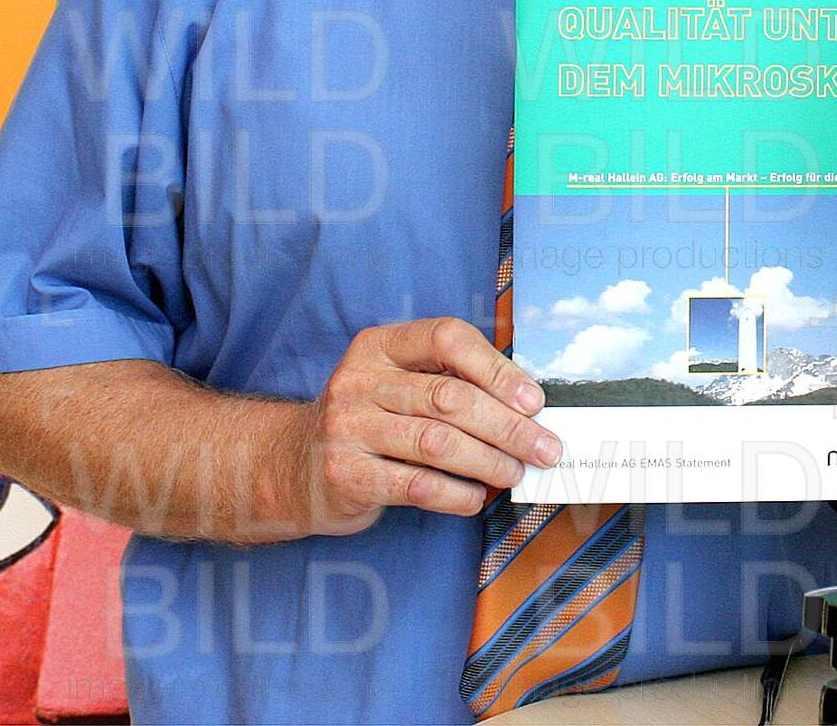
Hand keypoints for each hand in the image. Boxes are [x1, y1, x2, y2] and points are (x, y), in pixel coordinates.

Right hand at [277, 317, 560, 535]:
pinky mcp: (346, 474)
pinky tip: (476, 498)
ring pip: (438, 443)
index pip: (447, 339)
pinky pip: (415, 485)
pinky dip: (455, 494)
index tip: (535, 400)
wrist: (290, 466)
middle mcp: (359, 381)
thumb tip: (528, 403)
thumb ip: (449, 380)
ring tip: (517, 473)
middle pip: (450, 398)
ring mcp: (347, 427)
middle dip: (509, 426)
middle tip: (547, 448)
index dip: (497, 368)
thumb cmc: (369, 419)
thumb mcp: (396, 382)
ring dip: (489, 462)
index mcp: (380, 346)